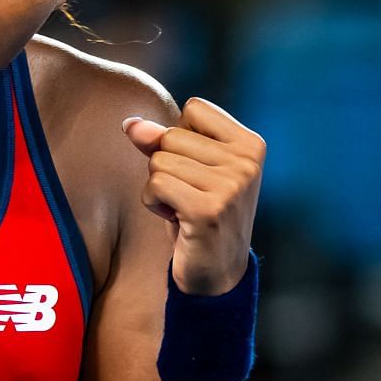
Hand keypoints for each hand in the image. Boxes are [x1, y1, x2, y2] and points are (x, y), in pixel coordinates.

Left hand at [123, 98, 264, 294]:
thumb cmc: (199, 212)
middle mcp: (247, 161)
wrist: (217, 272)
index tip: (199, 170)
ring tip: (183, 208)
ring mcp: (231, 186)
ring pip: (159, 161)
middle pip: (172, 135)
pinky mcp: (208, 210)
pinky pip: (155, 185)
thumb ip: (160, 140)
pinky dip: (153, 203)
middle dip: (165, 165)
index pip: (195, 108)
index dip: (181, 137)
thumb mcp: (186, 168)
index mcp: (250, 144)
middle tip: (189, 195)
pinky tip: (175, 219)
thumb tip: (130, 124)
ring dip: (157, 187)